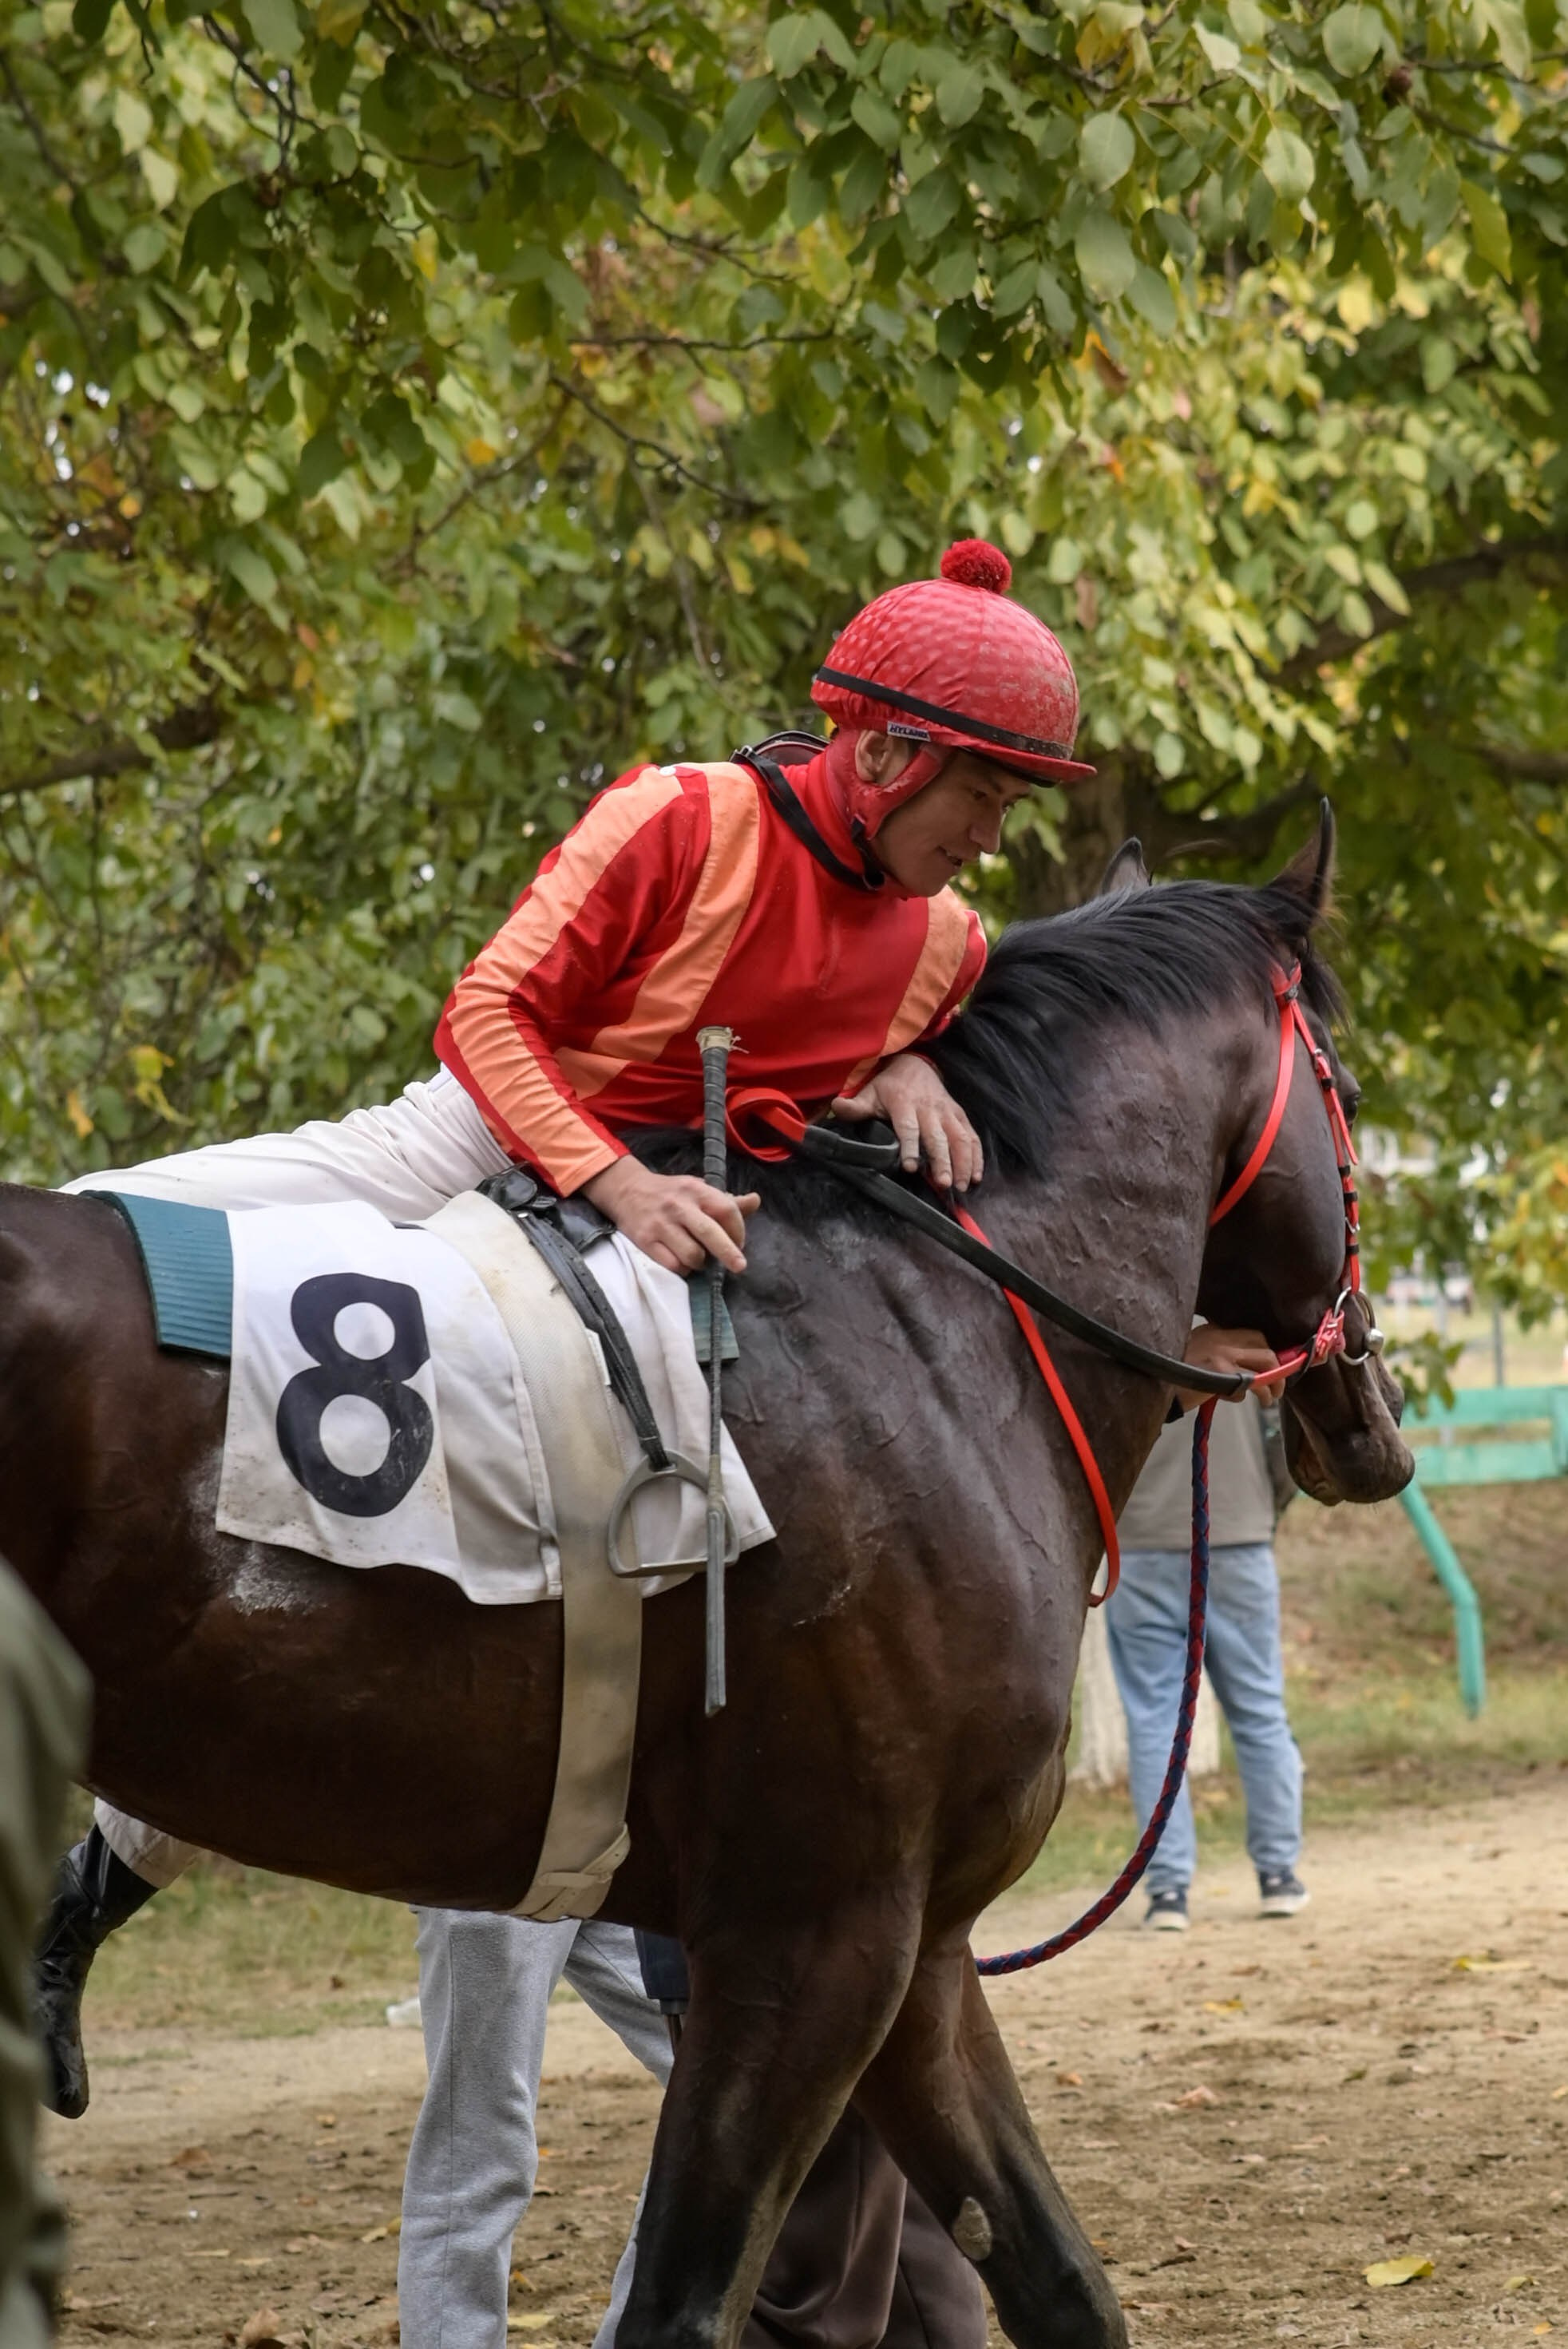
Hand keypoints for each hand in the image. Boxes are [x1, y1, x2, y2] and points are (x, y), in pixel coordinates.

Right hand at [582, 1155, 759, 1276]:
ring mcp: (661, 1224)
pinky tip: (682, 1262)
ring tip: (699, 1258)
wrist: (627, 1190)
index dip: (738, 1230)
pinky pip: (672, 1265)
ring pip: (692, 1255)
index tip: (740, 1243)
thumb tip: (756, 1201)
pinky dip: (682, 1269)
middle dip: (729, 1253)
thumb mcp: (698, 1189)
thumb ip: (727, 1201)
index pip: (727, 1210)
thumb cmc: (671, 1193)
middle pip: (711, 1234)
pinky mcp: (645, 1241)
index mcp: (696, 1190)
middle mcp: (679, 1206)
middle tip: (739, 1266)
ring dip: (700, 1262)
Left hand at [832, 1054, 983, 1191]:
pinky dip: (976, 1156)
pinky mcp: (959, 1115)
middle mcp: (929, 1108)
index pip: (908, 1128)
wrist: (915, 1065)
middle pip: (938, 1137)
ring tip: (961, 1185)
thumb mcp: (869, 1093)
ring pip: (960, 1138)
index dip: (910, 1147)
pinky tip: (976, 1176)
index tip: (912, 1168)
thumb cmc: (888, 1086)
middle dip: (942, 1161)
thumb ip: (855, 1106)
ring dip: (963, 1162)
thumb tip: (836, 1106)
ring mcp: (947, 1112)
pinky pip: (972, 1136)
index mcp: (904, 1103)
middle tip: (944, 1184)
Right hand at [1175, 1324, 1285, 1409]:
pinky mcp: (1223, 1372)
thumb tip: (1248, 1373)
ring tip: (1271, 1397)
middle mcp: (1218, 1336)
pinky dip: (1261, 1393)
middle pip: (1262, 1341)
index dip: (1264, 1350)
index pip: (1248, 1333)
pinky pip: (1255, 1382)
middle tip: (1275, 1382)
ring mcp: (1221, 1353)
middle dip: (1274, 1363)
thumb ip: (1217, 1357)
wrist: (1153, 1387)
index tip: (1269, 1366)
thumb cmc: (1172, 1376)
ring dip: (1275, 1381)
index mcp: (1211, 1330)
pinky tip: (1257, 1402)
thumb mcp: (1194, 1355)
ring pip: (1266, 1359)